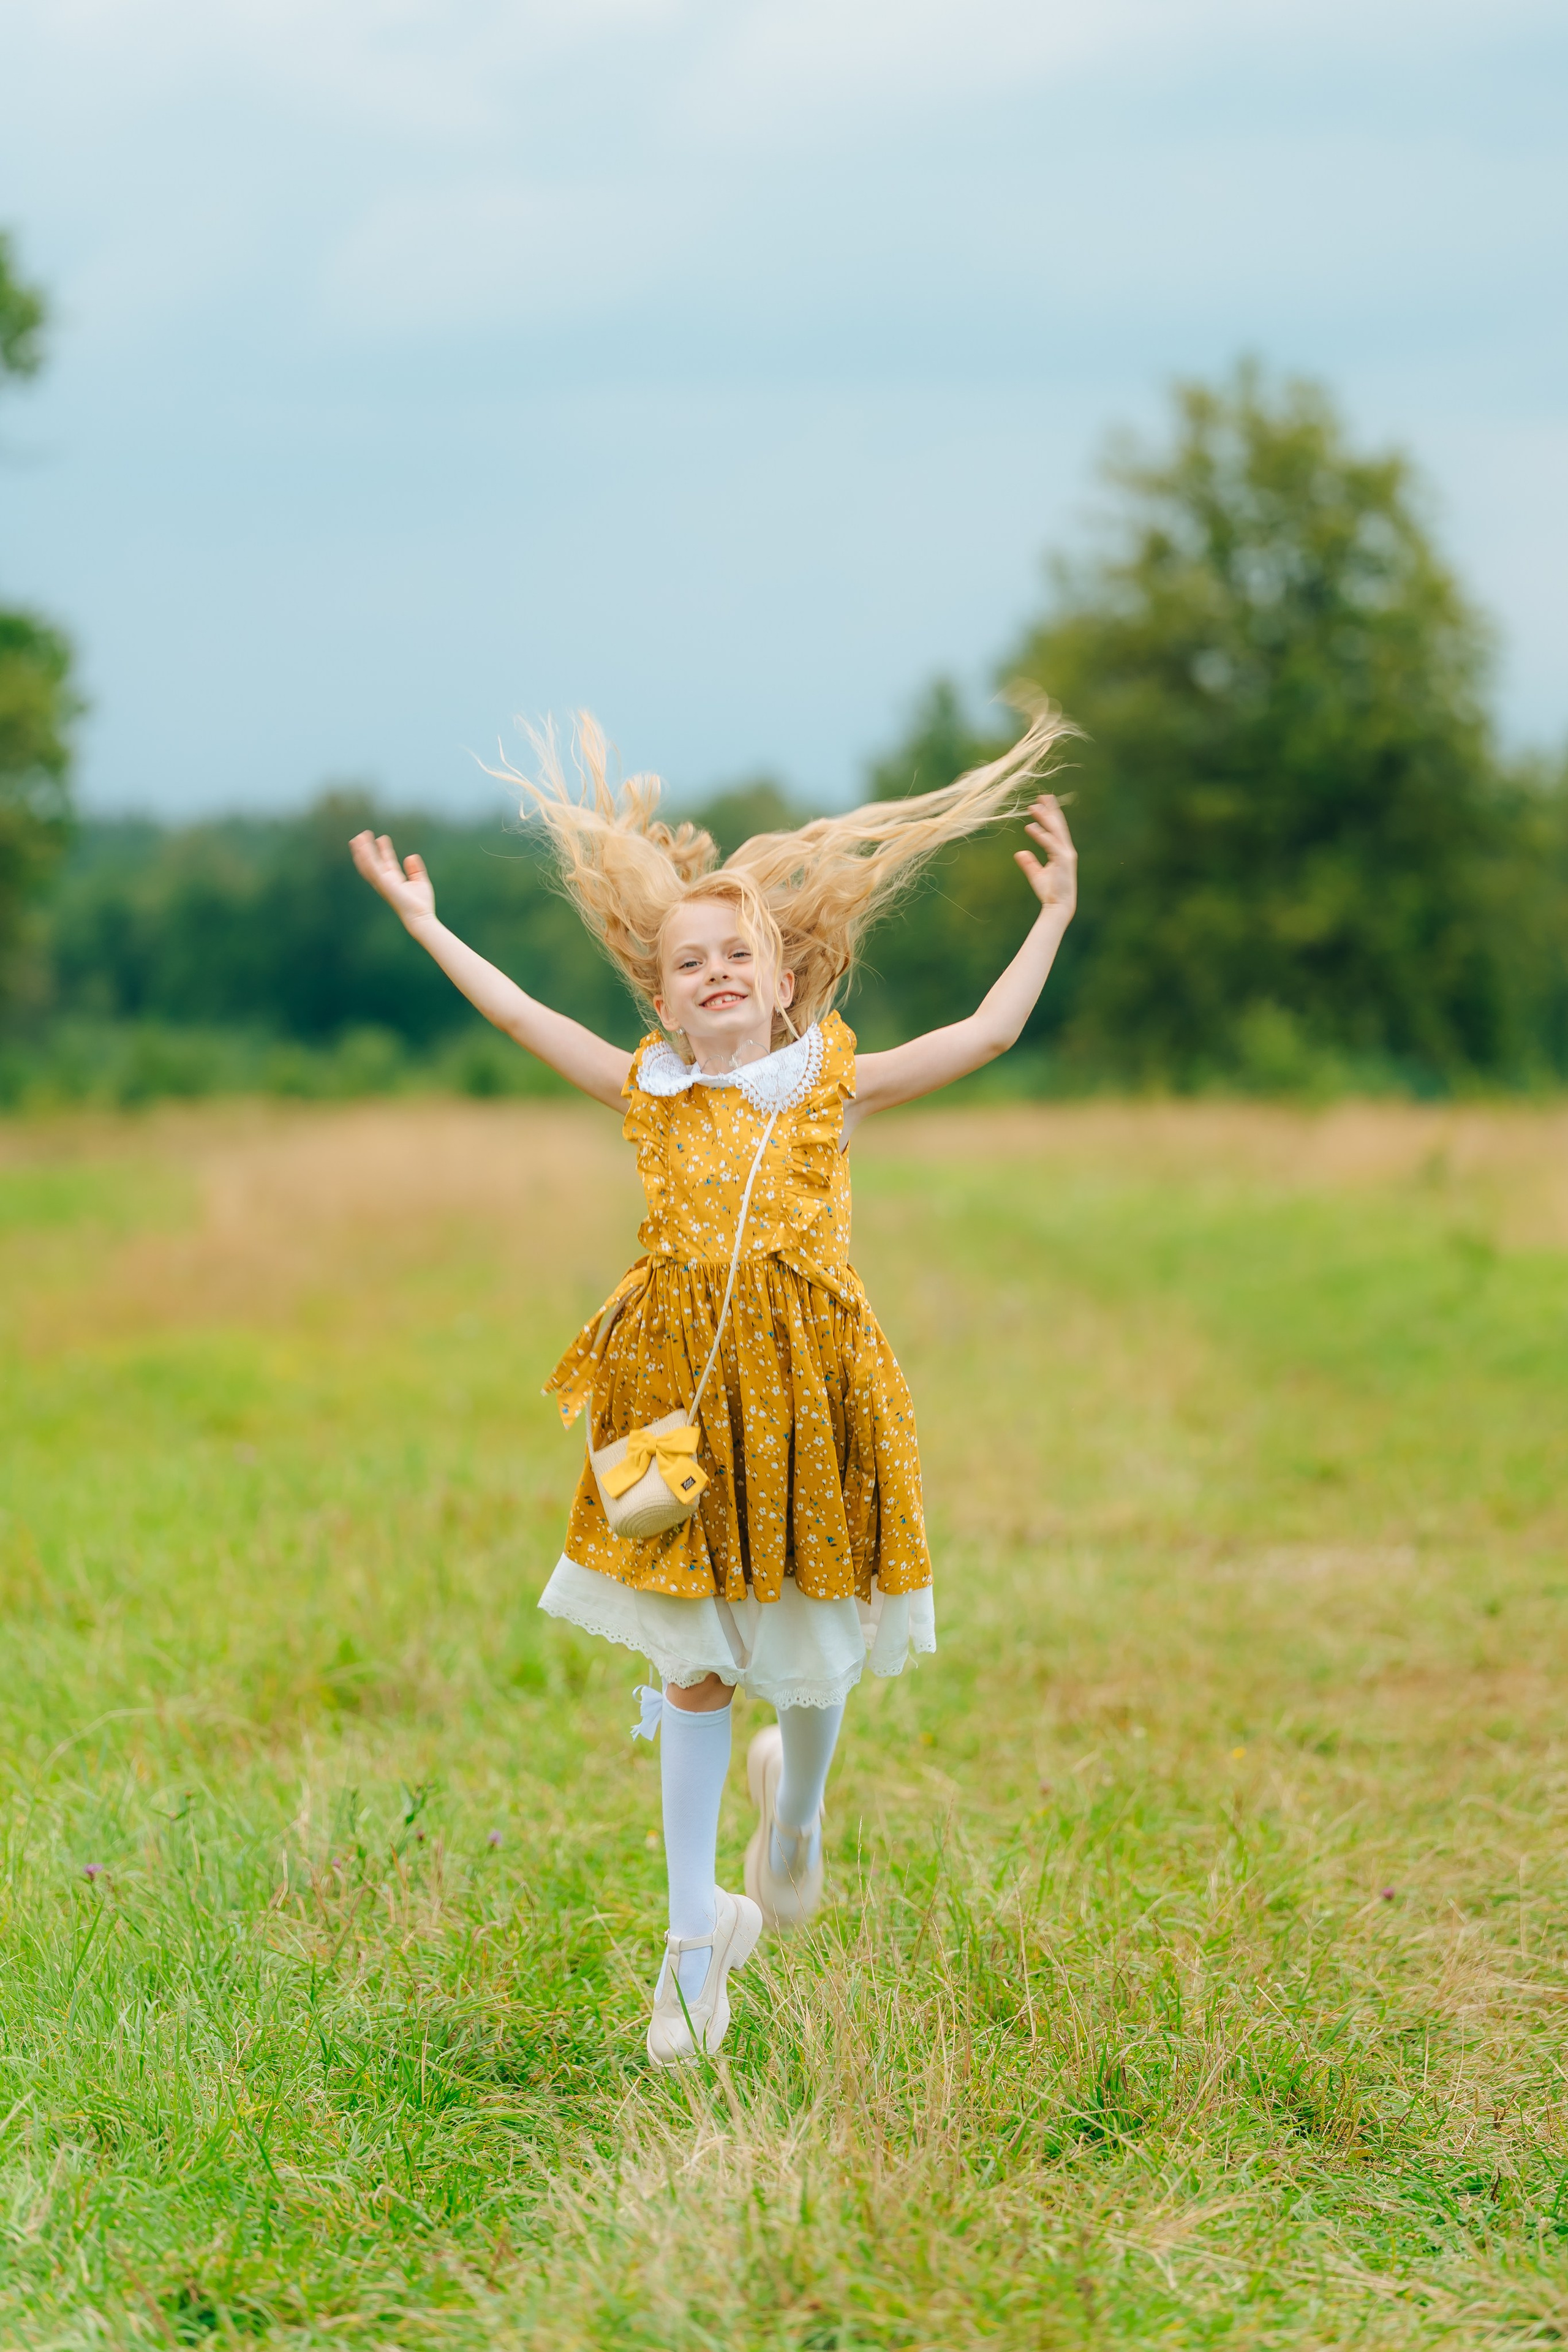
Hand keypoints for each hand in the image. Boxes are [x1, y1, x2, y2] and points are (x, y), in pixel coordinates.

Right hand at [349, 831, 435, 926]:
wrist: (420, 916)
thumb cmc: (421, 904)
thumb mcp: (420, 881)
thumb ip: (415, 869)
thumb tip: (410, 856)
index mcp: (393, 880)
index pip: (386, 861)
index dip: (383, 849)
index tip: (382, 838)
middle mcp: (385, 880)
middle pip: (372, 862)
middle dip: (366, 849)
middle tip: (362, 836)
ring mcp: (382, 882)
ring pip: (368, 863)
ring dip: (362, 851)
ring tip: (358, 838)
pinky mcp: (382, 882)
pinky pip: (372, 867)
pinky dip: (366, 856)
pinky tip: (363, 846)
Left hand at [1015, 794, 1076, 917]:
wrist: (1058, 907)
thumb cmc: (1049, 892)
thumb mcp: (1036, 875)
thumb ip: (1029, 863)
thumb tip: (1020, 853)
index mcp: (1061, 851)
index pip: (1056, 829)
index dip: (1050, 815)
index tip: (1043, 802)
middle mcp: (1066, 850)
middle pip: (1058, 825)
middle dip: (1050, 810)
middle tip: (1042, 796)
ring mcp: (1066, 855)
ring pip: (1055, 831)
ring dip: (1044, 818)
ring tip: (1033, 807)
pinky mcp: (1063, 861)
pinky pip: (1050, 845)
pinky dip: (1041, 835)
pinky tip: (1031, 827)